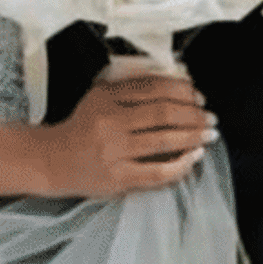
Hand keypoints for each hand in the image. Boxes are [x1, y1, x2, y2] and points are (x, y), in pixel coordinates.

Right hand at [40, 60, 213, 196]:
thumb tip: (178, 85)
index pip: (154, 88)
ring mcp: (115, 152)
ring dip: (193, 136)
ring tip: (209, 134)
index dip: (183, 90)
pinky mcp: (118, 178)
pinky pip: (158, 172)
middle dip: (194, 114)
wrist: (51, 161)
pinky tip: (194, 157)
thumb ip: (131, 89)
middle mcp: (110, 123)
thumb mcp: (99, 98)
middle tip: (211, 117)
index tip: (198, 95)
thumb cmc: (81, 128)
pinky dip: (181, 165)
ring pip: (164, 140)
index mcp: (107, 98)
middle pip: (163, 113)